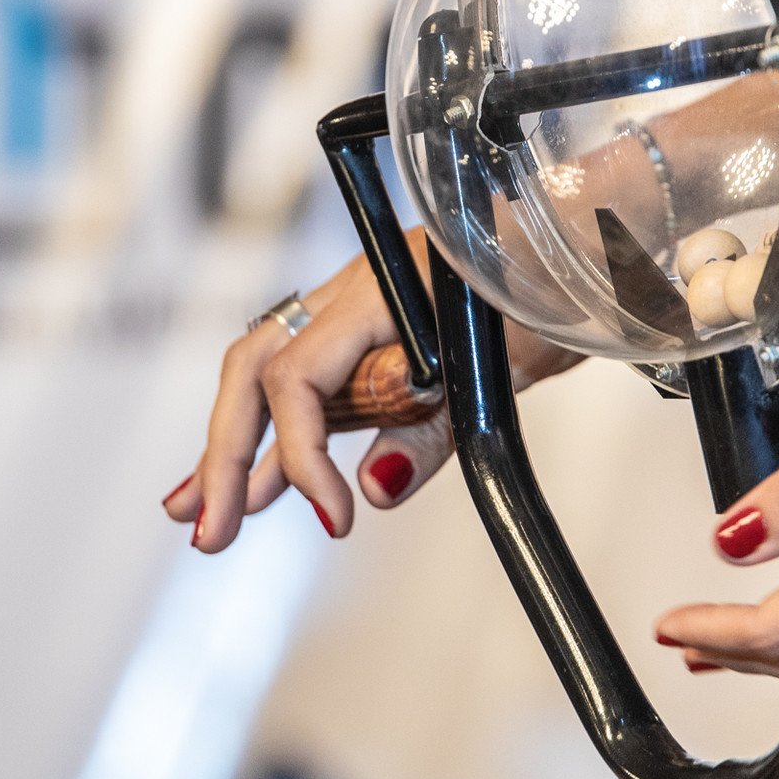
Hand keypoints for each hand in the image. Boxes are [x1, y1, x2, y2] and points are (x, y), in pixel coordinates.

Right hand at [164, 227, 581, 550]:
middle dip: (225, 458)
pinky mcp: (369, 333)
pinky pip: (306, 383)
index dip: (302, 457)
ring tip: (197, 517)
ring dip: (234, 450)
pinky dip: (277, 436)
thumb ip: (432, 428)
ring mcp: (352, 310)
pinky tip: (253, 483)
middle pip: (255, 372)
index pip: (297, 378)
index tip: (333, 519)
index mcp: (376, 291)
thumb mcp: (505, 367)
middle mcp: (350, 294)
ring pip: (269, 378)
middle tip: (207, 533)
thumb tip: (373, 490)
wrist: (580, 245)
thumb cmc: (550, 291)